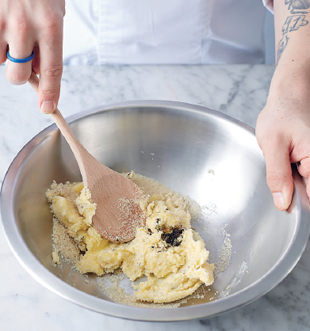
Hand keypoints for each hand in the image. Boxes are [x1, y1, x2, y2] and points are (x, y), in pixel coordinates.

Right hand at [0, 0, 64, 112]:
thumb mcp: (54, 14)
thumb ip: (48, 46)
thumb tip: (38, 73)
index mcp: (50, 25)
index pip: (52, 69)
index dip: (49, 92)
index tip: (47, 107)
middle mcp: (24, 25)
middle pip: (18, 75)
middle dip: (22, 74)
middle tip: (24, 59)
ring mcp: (0, 19)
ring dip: (5, 55)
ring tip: (10, 33)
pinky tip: (1, 29)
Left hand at [256, 64, 309, 209]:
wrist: (289, 95)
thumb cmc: (282, 114)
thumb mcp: (272, 144)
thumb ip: (277, 175)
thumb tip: (282, 202)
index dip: (296, 200)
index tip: (284, 199)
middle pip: (308, 191)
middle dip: (292, 185)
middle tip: (283, 164)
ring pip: (304, 183)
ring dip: (292, 177)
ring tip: (286, 157)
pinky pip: (303, 174)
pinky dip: (293, 171)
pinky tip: (288, 158)